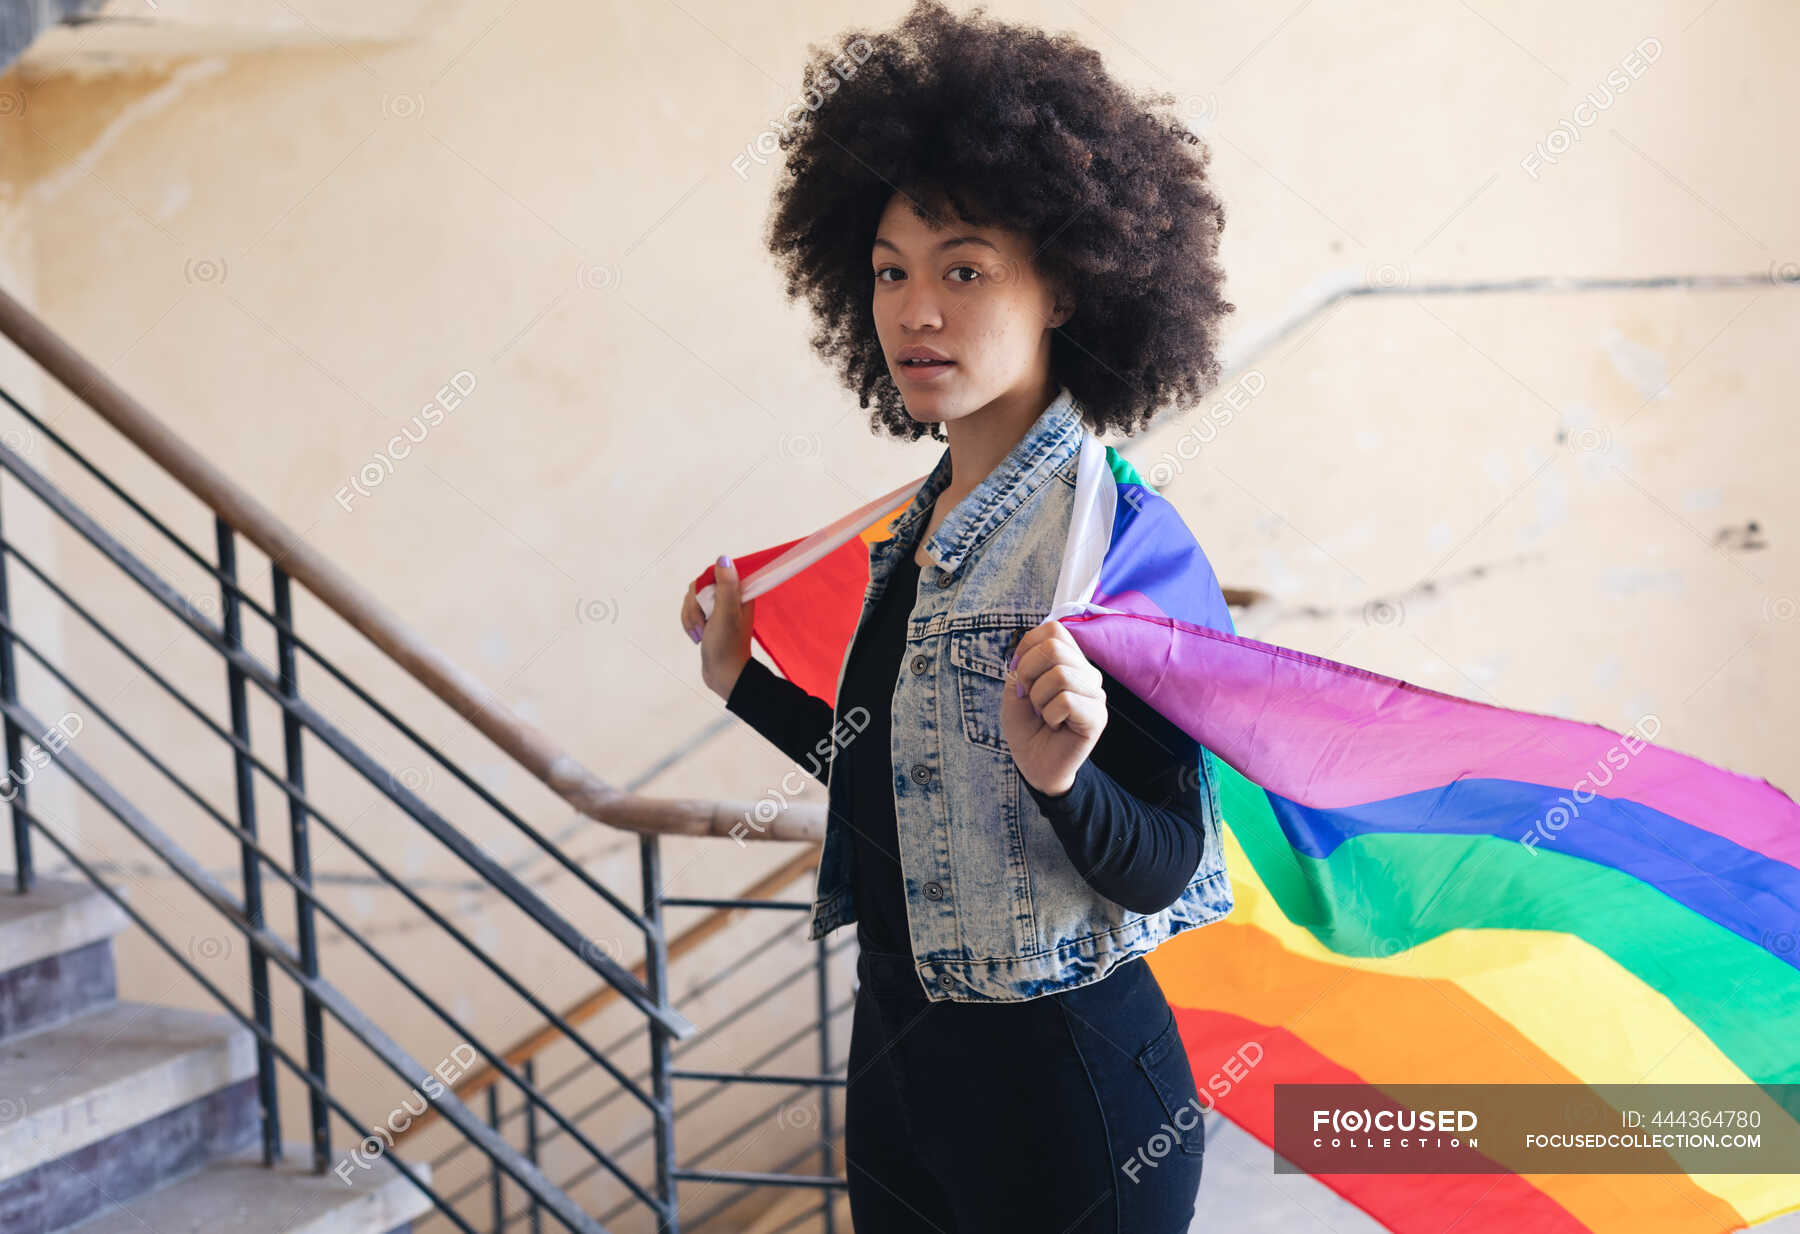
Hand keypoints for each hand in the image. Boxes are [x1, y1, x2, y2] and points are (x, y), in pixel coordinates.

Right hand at [681, 555, 753, 699]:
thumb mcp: (727, 613)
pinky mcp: (708, 619)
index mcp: (740, 592)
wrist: (723, 675)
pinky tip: (697, 637)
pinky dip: (689, 623)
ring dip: (691, 616)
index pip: (715, 573)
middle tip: (705, 623)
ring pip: (692, 599)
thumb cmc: (727, 645)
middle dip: (695, 606)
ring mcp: (718, 609)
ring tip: (701, 633)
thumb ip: (726, 586)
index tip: (708, 604)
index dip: (705, 587)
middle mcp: (730, 597)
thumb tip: (723, 558)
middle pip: (700, 586)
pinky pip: (690, 611)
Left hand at [1001, 619, 1105, 795]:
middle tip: (1029, 697)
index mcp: (1070, 660)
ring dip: (1039, 698)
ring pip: (1060, 674)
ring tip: (1043, 714)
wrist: (1034, 764)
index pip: (1053, 629)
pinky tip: (1054, 725)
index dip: (1027, 647)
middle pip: (1054, 647)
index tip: (1019, 674)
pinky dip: (1049, 715)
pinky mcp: (1097, 716)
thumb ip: (1023, 665)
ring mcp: (1095, 694)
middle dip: (1028, 672)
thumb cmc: (1027, 727)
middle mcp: (1087, 672)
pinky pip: (1066, 701)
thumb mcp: (1015, 690)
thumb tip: (1030, 652)